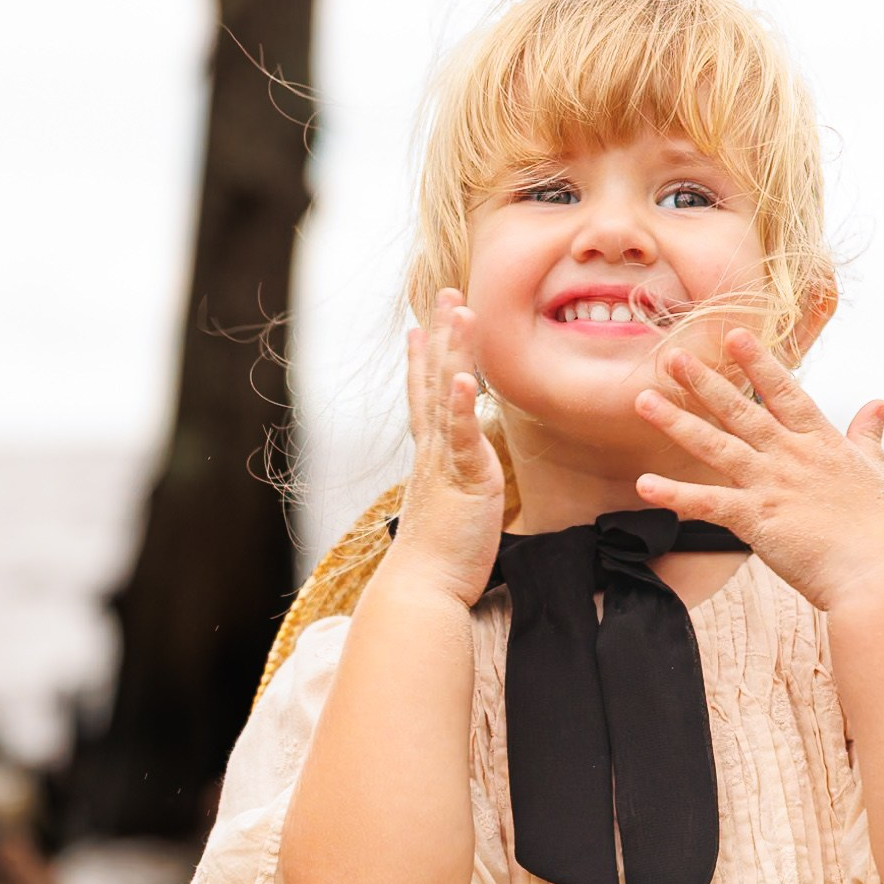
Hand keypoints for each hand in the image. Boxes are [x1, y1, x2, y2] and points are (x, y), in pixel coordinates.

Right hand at [387, 290, 505, 604]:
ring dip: (452, 350)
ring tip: (458, 309)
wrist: (424, 591)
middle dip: (440, 335)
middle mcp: (433, 454)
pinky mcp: (463, 481)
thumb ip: (456, 493)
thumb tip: (461, 489)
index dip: (424, 362)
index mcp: (433, 461)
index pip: (426, 401)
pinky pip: (460, 436)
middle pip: (433, 382)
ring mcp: (445, 463)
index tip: (421, 328)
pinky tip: (462, 374)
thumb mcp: (451, 515)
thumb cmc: (441, 563)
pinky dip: (460, 404)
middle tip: (445, 293)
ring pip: (446, 395)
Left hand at [631, 328, 883, 611]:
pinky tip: (644, 484)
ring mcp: (771, 485)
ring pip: (715, 446)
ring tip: (644, 401)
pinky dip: (675, 495)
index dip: (758, 363)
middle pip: (740, 411)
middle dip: (704, 382)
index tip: (734, 335)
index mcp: (819, 441)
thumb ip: (867, 434)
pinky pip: (708, 504)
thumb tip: (879, 403)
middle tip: (672, 356)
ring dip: (677, 423)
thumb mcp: (875, 469)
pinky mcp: (756, 520)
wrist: (876, 571)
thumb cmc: (877, 526)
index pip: (784, 392)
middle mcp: (790, 456)